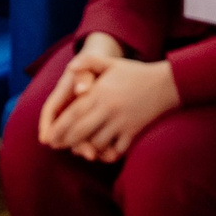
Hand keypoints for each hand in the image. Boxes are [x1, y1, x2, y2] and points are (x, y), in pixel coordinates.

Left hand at [38, 39, 177, 161]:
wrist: (165, 84)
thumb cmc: (135, 73)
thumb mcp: (111, 62)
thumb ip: (88, 62)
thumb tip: (69, 68)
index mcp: (100, 93)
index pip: (73, 113)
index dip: (59, 127)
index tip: (50, 136)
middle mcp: (108, 109)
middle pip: (81, 131)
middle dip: (66, 141)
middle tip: (56, 146)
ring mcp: (121, 122)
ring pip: (97, 142)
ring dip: (86, 148)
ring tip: (78, 149)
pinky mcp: (133, 132)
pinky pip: (117, 149)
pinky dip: (108, 153)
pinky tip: (102, 153)